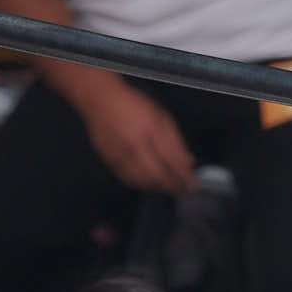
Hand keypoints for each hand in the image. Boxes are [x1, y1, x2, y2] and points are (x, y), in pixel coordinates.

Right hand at [77, 78, 195, 193]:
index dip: (183, 176)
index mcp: (150, 131)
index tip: (192, 184)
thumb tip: (187, 161)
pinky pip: (127, 179)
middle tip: (183, 190)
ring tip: (169, 188)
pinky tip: (149, 184)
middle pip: (157, 175)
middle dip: (173, 186)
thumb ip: (175, 140)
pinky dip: (141, 185)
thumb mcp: (160, 116)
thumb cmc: (132, 105)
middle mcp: (134, 145)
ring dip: (158, 187)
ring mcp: (120, 155)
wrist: (99, 101)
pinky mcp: (109, 161)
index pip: (171, 160)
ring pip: (143, 181)